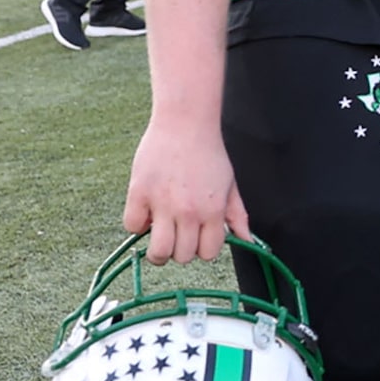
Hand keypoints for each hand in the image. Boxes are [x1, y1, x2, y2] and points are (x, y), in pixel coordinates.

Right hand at [124, 116, 248, 264]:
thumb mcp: (230, 185)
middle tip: (178, 233)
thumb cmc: (210, 154)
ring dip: (158, 248)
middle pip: (182, 256)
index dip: (202, 248)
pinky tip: (145, 212)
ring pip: (158, 251)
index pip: (208, 253)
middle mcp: (188, 212)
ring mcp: (162, 204)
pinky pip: (132, 226)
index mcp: (213, 211)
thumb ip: (237, 215)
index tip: (197, 237)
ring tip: (160, 232)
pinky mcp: (139, 193)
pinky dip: (137, 224)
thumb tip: (247, 240)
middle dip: (180, 249)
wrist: (185, 124)